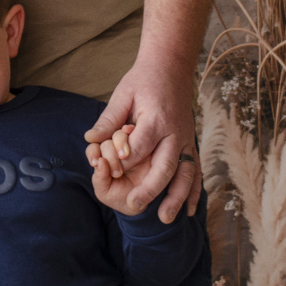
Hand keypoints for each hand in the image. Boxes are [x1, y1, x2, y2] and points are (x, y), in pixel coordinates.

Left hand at [84, 58, 200, 222]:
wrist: (171, 66)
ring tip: (166, 218)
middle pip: (166, 164)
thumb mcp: (123, 94)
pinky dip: (194, 192)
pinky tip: (191, 211)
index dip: (128, 156)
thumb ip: (109, 119)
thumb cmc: (143, 80)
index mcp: (157, 118)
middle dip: (151, 187)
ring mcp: (186, 139)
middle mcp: (175, 132)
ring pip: (186, 173)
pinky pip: (196, 171)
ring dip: (177, 197)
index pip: (142, 143)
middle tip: (136, 205)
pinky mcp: (190, 143)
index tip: (115, 169)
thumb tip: (89, 139)